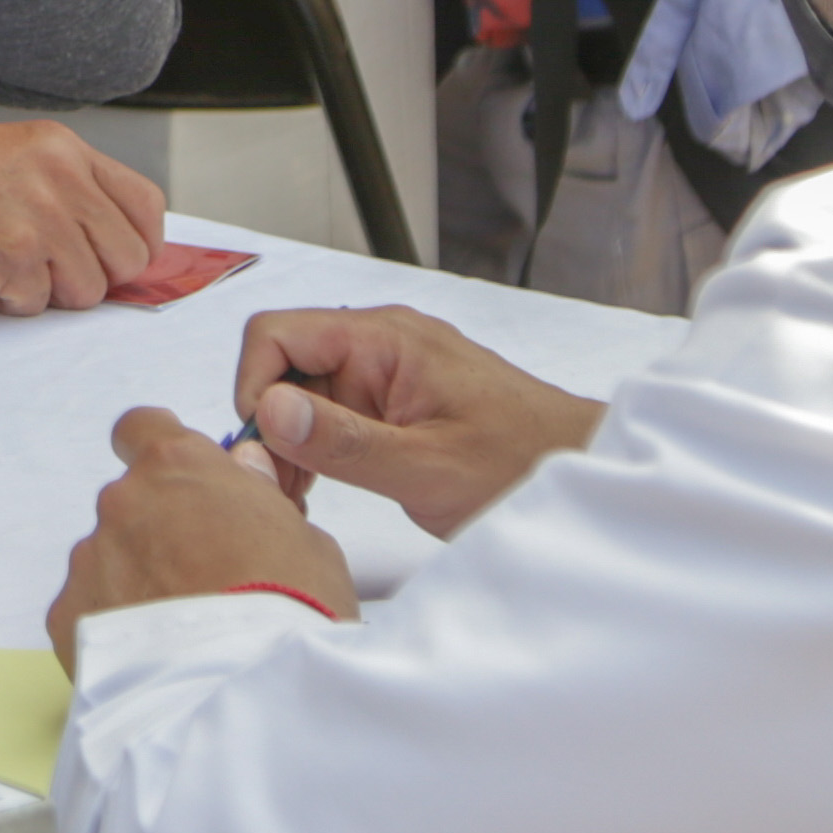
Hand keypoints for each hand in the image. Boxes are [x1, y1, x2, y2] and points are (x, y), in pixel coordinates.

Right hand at [0, 121, 163, 314]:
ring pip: (87, 290)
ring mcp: (39, 219)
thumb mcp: (15, 155)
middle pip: (127, 257)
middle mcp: (61, 179)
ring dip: (48, 291)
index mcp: (65, 149)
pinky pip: (37, 305)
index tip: (119, 261)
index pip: (146, 205)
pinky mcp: (11, 259)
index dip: (140, 244)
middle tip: (50, 270)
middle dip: (95, 276)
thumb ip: (68, 189)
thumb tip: (113, 247)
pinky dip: (7, 300)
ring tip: (3, 264)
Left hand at [47, 410, 356, 662]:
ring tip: (181, 631)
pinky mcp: (67, 618)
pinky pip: (87, 610)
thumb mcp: (304, 538)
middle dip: (157, 532)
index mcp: (177, 466)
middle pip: (130, 504)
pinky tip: (153, 657)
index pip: (142, 429)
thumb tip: (240, 471)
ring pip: (108, 559)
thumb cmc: (292, 608)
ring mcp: (89, 559)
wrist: (246, 694)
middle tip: (200, 578)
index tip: (181, 482)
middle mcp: (122, 503)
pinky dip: (112, 626)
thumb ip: (258, 495)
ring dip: (135, 581)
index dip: (159, 453)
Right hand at [232, 305, 599, 541]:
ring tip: (301, 498)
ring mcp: (384, 372)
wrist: (579, 470)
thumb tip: (267, 410)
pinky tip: (322, 489)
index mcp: (384, 339)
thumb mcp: (425, 466)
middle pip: (282, 366)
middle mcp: (378, 345)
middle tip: (281, 489)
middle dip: (268, 425)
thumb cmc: (521, 462)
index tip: (264, 449)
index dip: (253, 388)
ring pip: (300, 393)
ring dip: (289, 443)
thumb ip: (344, 441)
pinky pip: (329, 413)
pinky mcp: (391, 401)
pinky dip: (315, 449)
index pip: (276, 334)